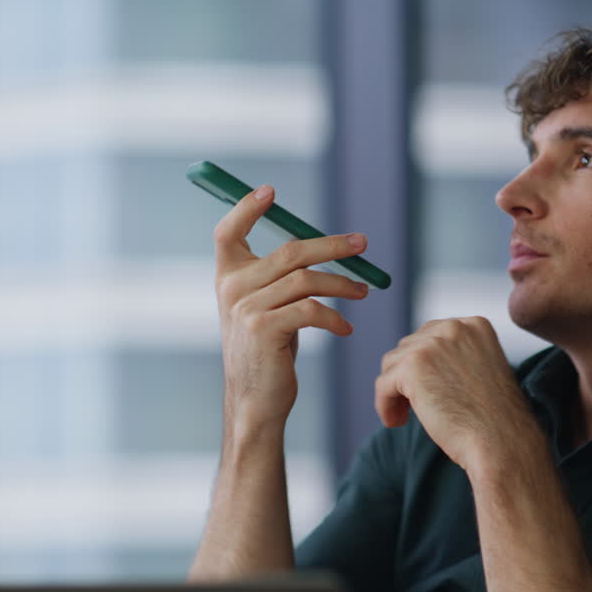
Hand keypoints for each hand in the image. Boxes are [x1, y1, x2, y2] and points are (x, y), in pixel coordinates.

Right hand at [215, 184, 370, 432]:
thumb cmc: (267, 352)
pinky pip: (311, 310)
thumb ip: (278, 278)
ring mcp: (245, 309)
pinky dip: (335, 318)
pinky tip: (345, 329)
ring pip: (307, 280)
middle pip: (289, 250)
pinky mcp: (264, 329)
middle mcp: (231, 289)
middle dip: (332, 246)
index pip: (227, 233)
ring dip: (342, 285)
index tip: (269, 190)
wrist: (255, 401)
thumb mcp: (264, 309)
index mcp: (227, 278)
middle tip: (362, 244)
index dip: (245, 208)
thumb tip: (320, 245)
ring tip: (364, 293)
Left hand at [374, 317, 541, 472]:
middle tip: (412, 406)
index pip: (431, 335)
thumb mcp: (481, 373)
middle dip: (407, 376)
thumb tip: (415, 363)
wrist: (502, 443)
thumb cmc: (495, 420)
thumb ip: (454, 358)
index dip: (424, 365)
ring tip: (405, 415)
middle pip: (409, 346)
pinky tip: (396, 422)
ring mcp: (432, 344)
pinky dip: (385, 405)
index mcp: (475, 326)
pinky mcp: (412, 366)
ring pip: (393, 364)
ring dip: (395, 390)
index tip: (427, 390)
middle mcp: (454, 327)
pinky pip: (383, 384)